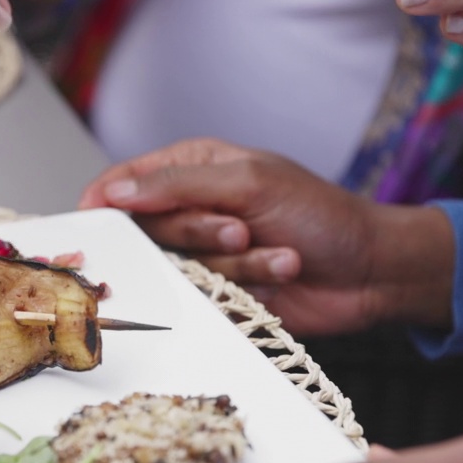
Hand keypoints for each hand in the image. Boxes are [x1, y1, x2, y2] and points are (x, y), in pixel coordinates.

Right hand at [77, 139, 448, 334]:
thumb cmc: (320, 214)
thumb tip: (114, 190)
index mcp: (193, 168)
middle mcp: (192, 210)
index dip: (105, 199)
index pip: (126, 181)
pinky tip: (280, 271)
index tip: (93, 218)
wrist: (369, 271)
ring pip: (176, 267)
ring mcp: (204, 253)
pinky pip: (203, 294)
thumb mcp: (248, 183)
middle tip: (239, 230)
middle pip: (147, 230)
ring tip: (275, 250)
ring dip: (234, 262)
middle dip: (197, 234)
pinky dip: (246, 283)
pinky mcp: (218, 292)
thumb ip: (176, 186)